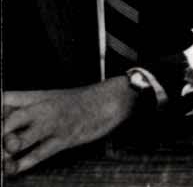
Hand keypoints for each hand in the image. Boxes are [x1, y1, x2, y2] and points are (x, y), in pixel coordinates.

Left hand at [2, 80, 138, 174]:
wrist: (108, 100)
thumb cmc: (75, 102)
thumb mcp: (46, 98)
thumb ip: (21, 108)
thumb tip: (5, 125)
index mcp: (33, 98)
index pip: (2, 102)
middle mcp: (41, 109)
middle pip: (7, 122)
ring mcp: (52, 124)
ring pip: (20, 140)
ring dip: (6, 151)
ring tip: (2, 159)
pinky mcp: (64, 139)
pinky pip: (39, 154)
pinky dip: (22, 164)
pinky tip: (12, 168)